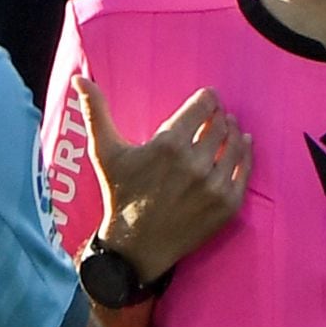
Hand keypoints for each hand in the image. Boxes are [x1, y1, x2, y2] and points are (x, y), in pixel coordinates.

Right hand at [81, 76, 247, 279]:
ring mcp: (213, 187)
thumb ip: (95, 112)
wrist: (135, 247)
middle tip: (218, 115)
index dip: (208, 98)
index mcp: (168, 145)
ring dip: (235, 132)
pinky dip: (246, 155)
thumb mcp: (104, 153)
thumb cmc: (120, 195)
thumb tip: (79, 79)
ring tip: (230, 128)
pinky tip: (243, 146)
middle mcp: (195, 165)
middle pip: (221, 124)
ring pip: (236, 145)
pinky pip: (245, 171)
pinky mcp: (227, 206)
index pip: (203, 106)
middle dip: (220, 115)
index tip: (209, 98)